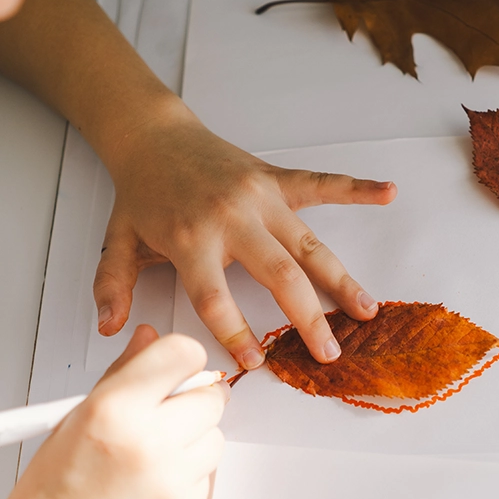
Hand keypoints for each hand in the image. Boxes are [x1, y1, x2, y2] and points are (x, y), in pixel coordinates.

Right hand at [0, 325, 224, 498]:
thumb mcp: (73, 419)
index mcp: (114, 409)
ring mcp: (171, 478)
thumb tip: (149, 339)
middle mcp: (147, 440)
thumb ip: (120, 374)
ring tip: (150, 459)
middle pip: (211, 396)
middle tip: (163, 419)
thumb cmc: (49, 496)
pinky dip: (188, 477)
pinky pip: (208, 476)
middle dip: (192, 403)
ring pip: (215, 437)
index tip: (178, 370)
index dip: (184, 360)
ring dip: (193, 441)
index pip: (183, 354)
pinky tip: (151, 487)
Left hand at [92, 99, 395, 369]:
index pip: (216, 298)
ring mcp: (259, 197)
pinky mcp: (275, 179)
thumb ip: (114, 285)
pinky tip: (387, 193)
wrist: (153, 135)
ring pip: (308, 243)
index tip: (257, 362)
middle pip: (278, 275)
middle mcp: (231, 218)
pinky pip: (321, 184)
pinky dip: (356, 188)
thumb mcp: (118, 241)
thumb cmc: (141, 194)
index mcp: (192, 239)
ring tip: (366, 310)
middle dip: (308, 317)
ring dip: (340, 278)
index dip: (236, 333)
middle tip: (330, 352)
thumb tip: (111, 329)